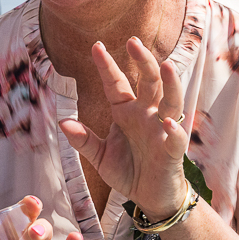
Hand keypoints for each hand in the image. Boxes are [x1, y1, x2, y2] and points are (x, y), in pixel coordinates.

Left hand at [59, 37, 188, 218]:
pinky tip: (168, 122)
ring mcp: (161, 132)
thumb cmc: (128, 171)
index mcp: (126, 113)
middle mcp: (146, 116)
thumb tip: (62, 122)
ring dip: (169, 85)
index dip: (107, 67)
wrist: (150, 198)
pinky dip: (174, 130)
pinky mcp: (172, 153)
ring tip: (165, 66)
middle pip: (148, 83)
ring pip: (170, 102)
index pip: (116, 84)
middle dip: (143, 62)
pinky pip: (176, 139)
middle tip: (133, 41)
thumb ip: (83, 140)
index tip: (96, 46)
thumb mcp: (99, 157)